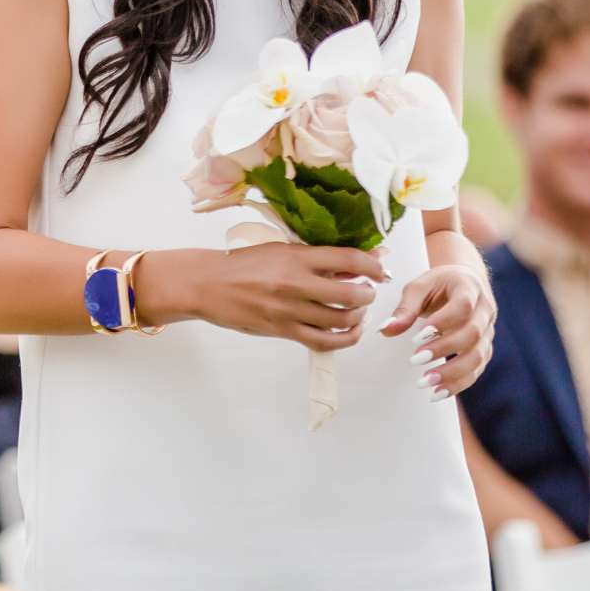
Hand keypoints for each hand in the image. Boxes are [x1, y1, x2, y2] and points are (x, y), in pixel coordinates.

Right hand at [145, 244, 386, 349]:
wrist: (209, 284)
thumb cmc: (243, 264)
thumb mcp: (279, 250)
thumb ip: (313, 258)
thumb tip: (351, 264)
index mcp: (296, 256)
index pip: (348, 258)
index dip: (373, 265)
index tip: (380, 270)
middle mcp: (296, 282)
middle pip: (352, 293)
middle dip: (368, 294)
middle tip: (368, 292)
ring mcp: (290, 309)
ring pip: (342, 319)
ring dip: (358, 316)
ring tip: (358, 312)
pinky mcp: (283, 330)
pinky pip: (324, 341)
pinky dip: (345, 339)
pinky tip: (350, 332)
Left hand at [378, 263, 494, 397]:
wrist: (466, 283)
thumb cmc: (440, 284)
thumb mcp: (420, 287)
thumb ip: (404, 308)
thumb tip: (385, 330)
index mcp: (469, 288)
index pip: (463, 306)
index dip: (443, 322)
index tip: (417, 336)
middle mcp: (484, 310)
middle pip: (472, 333)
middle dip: (444, 350)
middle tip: (415, 360)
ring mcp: (488, 331)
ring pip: (478, 356)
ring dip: (452, 373)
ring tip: (425, 382)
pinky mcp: (485, 348)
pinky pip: (477, 370)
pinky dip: (458, 384)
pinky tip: (437, 392)